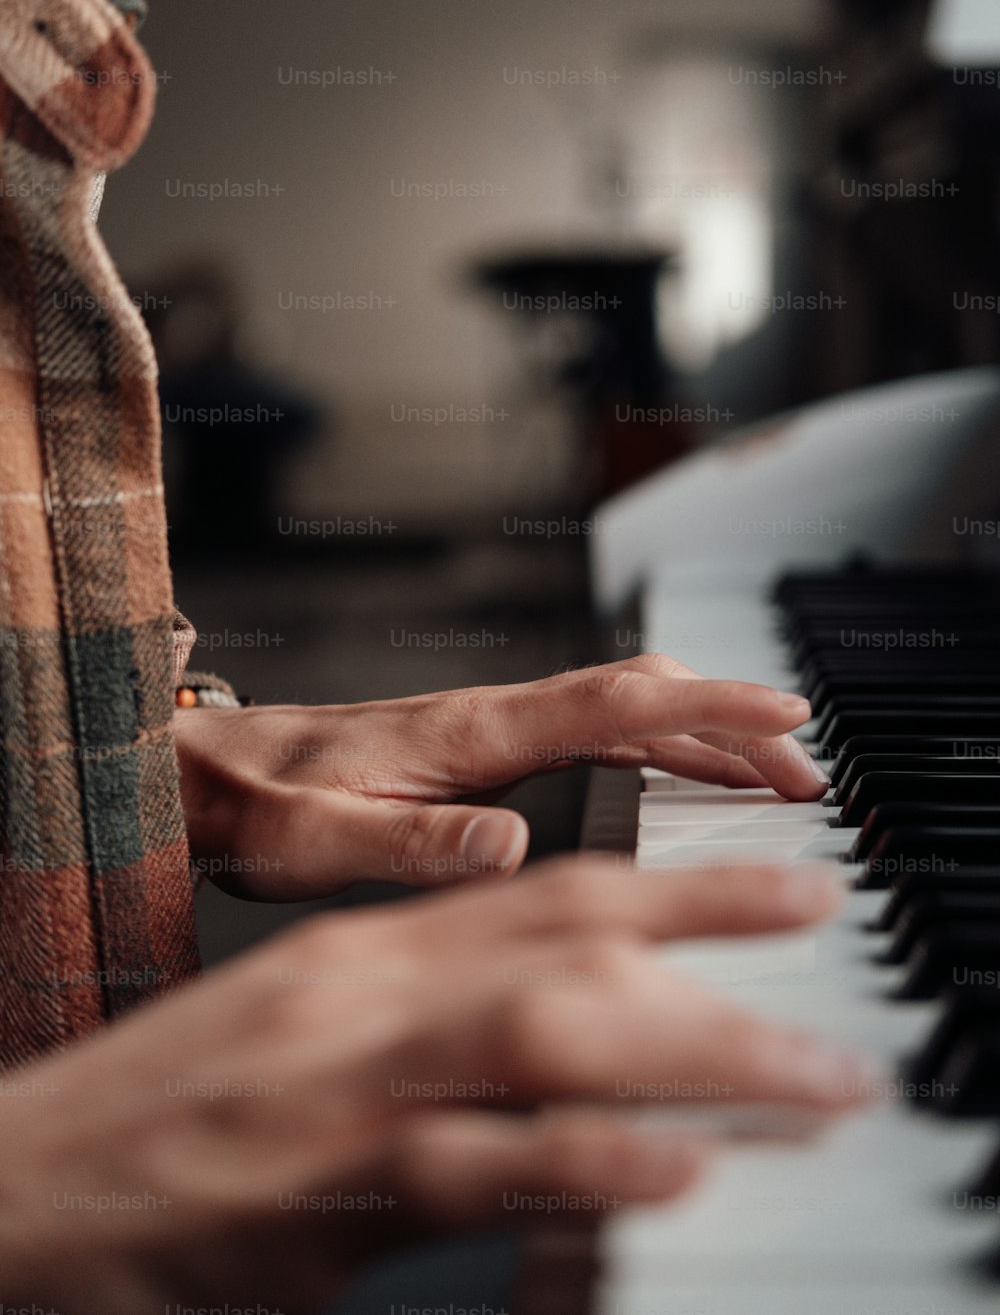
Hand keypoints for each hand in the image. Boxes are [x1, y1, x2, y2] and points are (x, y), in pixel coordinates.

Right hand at [0, 859, 873, 1314]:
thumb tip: (572, 1035)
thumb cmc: (176, 1111)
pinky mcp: (324, 1194)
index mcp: (368, 954)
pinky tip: (672, 1166)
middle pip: (566, 933)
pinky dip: (581, 1161)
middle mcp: (369, 997)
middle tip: (825, 930)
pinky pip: (473, 1166)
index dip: (678, 879)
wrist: (26, 1178)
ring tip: (811, 1074)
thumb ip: (437, 1019)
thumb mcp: (313, 1033)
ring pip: (548, 1033)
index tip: (784, 883)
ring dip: (696, 1047)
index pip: (549, 888)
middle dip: (713, 922)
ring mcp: (350, 1089)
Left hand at [175, 653, 826, 897]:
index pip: (612, 704)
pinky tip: (681, 773)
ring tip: (771, 774)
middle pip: (639, 698)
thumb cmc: (258, 809)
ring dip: (703, 734)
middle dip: (730, 722)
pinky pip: (592, 732)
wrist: (212, 775)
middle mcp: (491, 718)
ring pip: (623, 711)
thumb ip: (417, 846)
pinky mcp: (483, 748)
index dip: (706, 706)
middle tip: (804, 768)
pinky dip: (656, 744)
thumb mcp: (320, 845)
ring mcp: (491, 727)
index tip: (781, 714)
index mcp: (469, 735)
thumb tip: (515, 844)